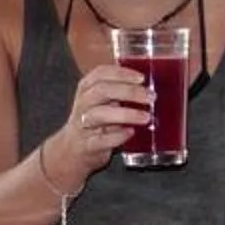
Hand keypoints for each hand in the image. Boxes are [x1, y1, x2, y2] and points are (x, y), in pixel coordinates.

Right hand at [47, 61, 153, 177]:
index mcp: (87, 89)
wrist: (73, 150)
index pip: (100, 73)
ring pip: (99, 114)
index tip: (141, 78)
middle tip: (150, 97)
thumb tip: (151, 86)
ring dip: (125, 114)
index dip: (121, 73)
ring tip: (146, 117)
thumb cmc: (95, 121)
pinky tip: (131, 133)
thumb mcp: (103, 102)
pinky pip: (100, 140)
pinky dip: (116, 136)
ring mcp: (82, 125)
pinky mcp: (87, 145)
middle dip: (128, 91)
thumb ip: (120, 91)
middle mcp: (83, 104)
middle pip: (101, 90)